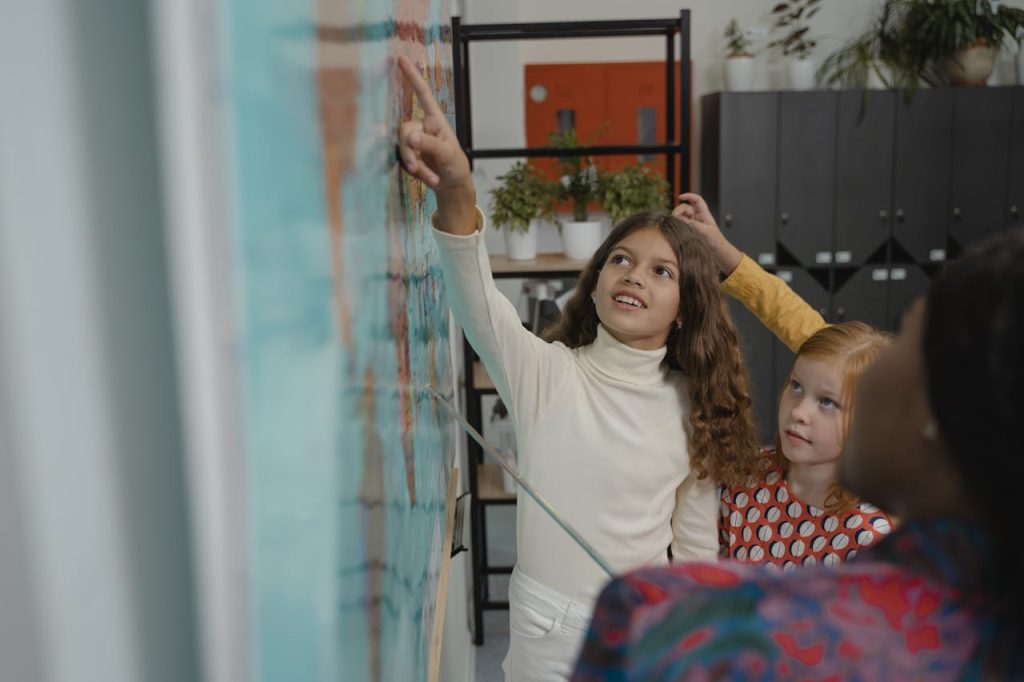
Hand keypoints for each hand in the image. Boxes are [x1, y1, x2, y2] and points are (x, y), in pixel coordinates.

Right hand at [396, 56, 471, 193]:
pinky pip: (404, 161)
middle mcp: (422, 128)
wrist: (452, 185)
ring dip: (416, 166)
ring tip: (432, 178)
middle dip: (410, 151)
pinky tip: (429, 179)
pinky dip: (417, 173)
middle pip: (404, 130)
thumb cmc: (455, 165)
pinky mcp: (408, 155)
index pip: (422, 95)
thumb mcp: (447, 153)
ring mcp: (414, 142)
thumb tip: (409, 137)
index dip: (412, 77)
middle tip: (416, 167)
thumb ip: (429, 144)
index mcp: (434, 120)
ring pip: (402, 148)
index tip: (401, 59)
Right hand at [673, 192, 741, 274]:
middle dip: (679, 210)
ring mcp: (693, 225)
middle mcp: (698, 218)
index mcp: (704, 214)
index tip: (680, 197)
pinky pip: (680, 225)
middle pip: (686, 208)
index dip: (689, 196)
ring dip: (677, 218)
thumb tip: (681, 220)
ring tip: (675, 224)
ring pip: (681, 217)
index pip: (696, 200)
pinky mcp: (689, 232)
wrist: (718, 253)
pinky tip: (675, 229)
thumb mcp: (706, 232)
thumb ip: (694, 225)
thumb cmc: (716, 242)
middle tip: (674, 217)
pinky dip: (676, 225)